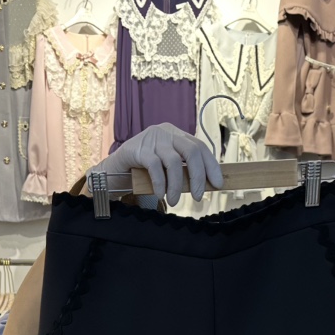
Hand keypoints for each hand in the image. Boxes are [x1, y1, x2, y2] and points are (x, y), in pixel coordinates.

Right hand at [91, 123, 222, 206]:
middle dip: (198, 177)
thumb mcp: (168, 168)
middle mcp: (167, 133)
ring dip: (176, 185)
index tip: (218, 184)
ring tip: (174, 202)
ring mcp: (152, 139)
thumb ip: (184, 171)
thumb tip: (205, 186)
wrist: (116, 168)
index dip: (211, 166)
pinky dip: (160, 183)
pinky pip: (155, 166)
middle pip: (191, 152)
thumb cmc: (145, 171)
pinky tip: (160, 194)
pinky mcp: (138, 148)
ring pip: (173, 161)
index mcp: (177, 135)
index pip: (200, 148)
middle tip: (198, 197)